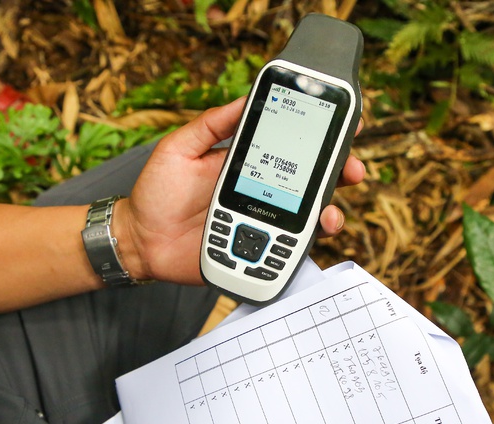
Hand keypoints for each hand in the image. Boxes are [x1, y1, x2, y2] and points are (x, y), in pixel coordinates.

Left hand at [116, 97, 365, 283]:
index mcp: (249, 165)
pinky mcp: (258, 254)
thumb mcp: (179, 148)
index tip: (344, 126)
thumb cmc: (157, 193)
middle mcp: (263, 194)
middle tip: (352, 169)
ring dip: (330, 214)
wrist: (140, 241)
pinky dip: (304, 248)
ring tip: (329, 214)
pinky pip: (289, 252)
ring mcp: (263, 224)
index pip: (292, 150)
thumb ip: (211, 124)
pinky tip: (307, 240)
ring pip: (309, 220)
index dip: (321, 140)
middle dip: (340, 174)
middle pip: (312, 184)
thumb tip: (246, 98)